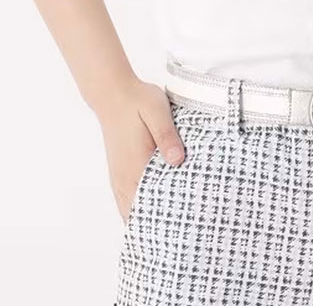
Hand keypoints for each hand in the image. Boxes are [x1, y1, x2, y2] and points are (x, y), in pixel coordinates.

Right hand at [97, 77, 185, 222]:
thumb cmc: (138, 102)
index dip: (161, 224)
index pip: (146, 208)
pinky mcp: (120, 170)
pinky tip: (156, 208)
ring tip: (172, 227)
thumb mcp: (158, 112)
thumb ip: (167, 136)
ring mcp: (120, 176)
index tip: (180, 233)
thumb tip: (177, 160)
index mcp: (135, 167)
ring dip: (148, 218)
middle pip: (138, 216)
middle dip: (158, 226)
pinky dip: (139, 208)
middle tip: (183, 233)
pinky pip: (127, 199)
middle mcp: (124, 178)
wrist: (114, 94)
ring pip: (130, 209)